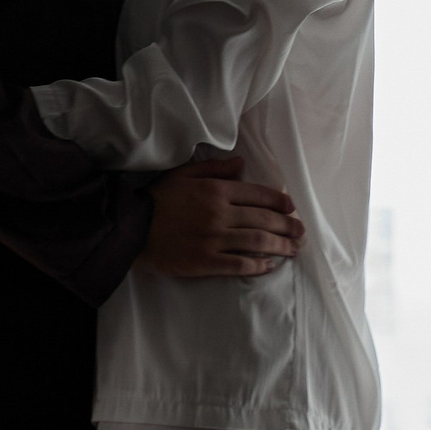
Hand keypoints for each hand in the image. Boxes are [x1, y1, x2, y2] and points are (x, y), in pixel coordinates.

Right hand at [141, 158, 305, 278]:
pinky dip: (258, 266)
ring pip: (257, 243)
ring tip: (294, 249)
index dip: (279, 202)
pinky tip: (270, 266)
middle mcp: (219, 214)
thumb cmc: (156, 199)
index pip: (257, 194)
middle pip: (263, 220)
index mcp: (215, 190)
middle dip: (287, 226)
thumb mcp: (183, 174)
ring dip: (280, 246)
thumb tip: (242, 163)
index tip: (292, 208)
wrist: (129, 228)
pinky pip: (239, 265)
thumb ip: (215, 169)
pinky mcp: (205, 262)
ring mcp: (213, 239)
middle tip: (301, 232)